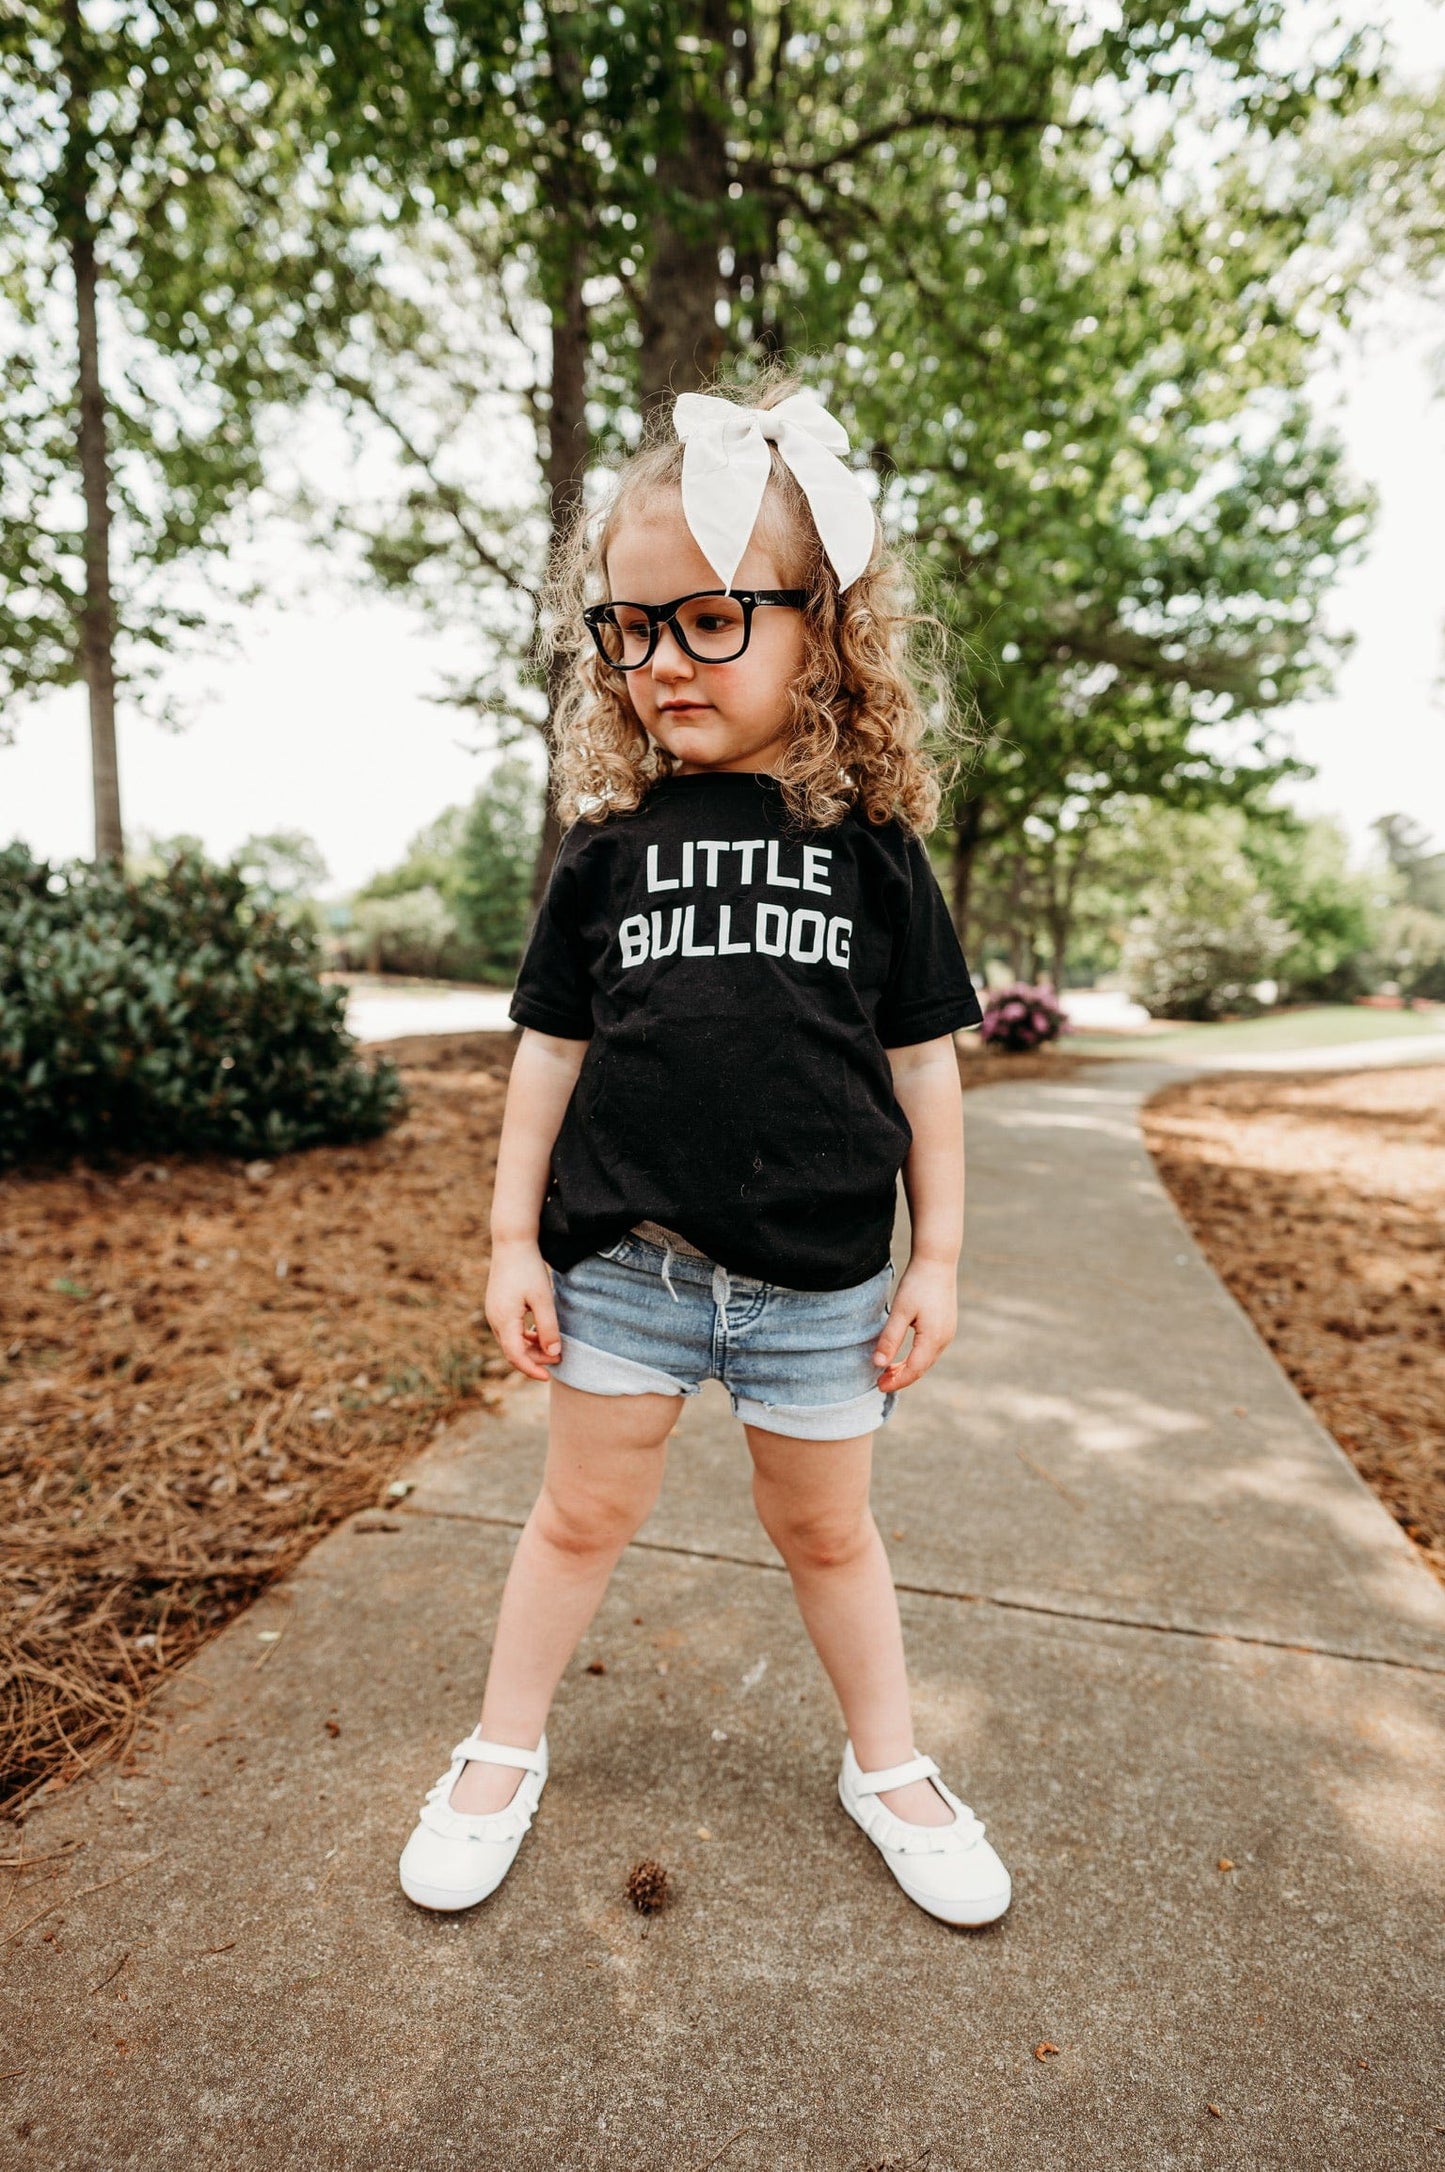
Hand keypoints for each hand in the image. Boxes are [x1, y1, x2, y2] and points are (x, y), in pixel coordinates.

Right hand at [485, 1238, 562, 1381]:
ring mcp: (494, 1312)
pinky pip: (509, 1330)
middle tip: (558, 1358)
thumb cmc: (528, 1268)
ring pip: (511, 1341)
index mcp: (503, 1320)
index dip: (532, 1369)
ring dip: (530, 1348)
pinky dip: (524, 1336)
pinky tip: (539, 1332)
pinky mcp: (497, 1306)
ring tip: (552, 1346)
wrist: (512, 1242)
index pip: (516, 1356)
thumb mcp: (543, 1299)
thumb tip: (553, 1353)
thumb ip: (548, 1327)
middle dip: (534, 1359)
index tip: (548, 1377)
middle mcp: (494, 1319)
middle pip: (512, 1351)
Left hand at [872, 1257, 957, 1392]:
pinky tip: (903, 1357)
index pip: (914, 1370)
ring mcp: (947, 1333)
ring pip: (927, 1361)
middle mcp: (944, 1339)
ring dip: (908, 1369)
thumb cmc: (918, 1283)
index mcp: (934, 1338)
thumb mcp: (900, 1311)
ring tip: (888, 1372)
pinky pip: (930, 1351)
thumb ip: (890, 1338)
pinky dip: (916, 1358)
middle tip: (879, 1382)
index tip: (879, 1386)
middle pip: (922, 1368)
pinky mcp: (946, 1326)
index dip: (896, 1381)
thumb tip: (878, 1364)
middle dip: (901, 1378)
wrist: (937, 1261)